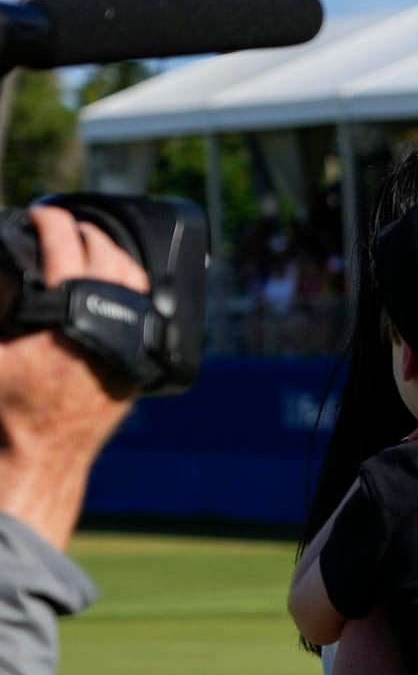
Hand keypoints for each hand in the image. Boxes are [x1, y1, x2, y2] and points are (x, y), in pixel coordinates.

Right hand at [0, 207, 148, 547]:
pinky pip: (146, 310)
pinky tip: (115, 280)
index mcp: (65, 321)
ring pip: (136, 280)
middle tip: (62, 225)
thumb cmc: (6, 412)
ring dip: (113, 255)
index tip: (40, 214)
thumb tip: (0, 279)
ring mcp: (130, 345)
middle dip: (84, 233)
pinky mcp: (140, 362)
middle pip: (107, 258)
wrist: (41, 459)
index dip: (51, 224)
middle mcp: (106, 328)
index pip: (65, 250)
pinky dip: (132, 286)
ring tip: (88, 245)